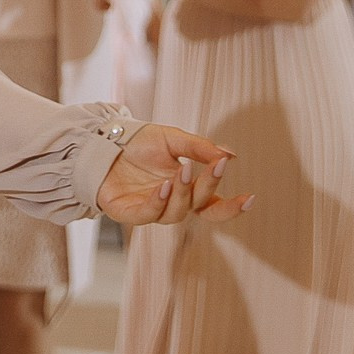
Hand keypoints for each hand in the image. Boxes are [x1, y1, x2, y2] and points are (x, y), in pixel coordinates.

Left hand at [95, 122, 251, 227]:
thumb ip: (199, 148)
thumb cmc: (139, 143)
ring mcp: (150, 209)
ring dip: (182, 193)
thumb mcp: (173, 139)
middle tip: (215, 166)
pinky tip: (164, 187)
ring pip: (176, 213)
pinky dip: (158, 202)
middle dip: (209, 186)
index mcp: (187, 189)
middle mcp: (172, 203)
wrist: (103, 140)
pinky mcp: (128, 212)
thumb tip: (229, 155)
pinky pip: (147, 215)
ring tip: (182, 172)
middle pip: (199, 206)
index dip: (232, 206)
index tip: (250, 197)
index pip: (214, 205)